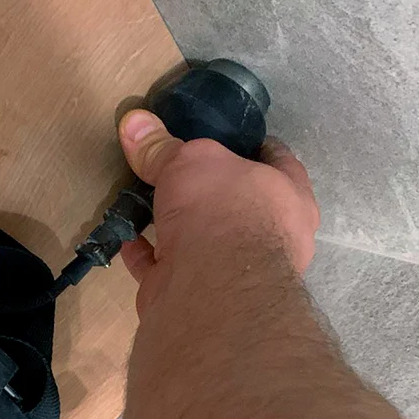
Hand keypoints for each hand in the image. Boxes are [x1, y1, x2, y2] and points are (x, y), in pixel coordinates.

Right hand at [116, 110, 319, 314]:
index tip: (223, 135)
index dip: (250, 144)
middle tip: (178, 173)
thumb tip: (133, 120)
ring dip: (175, 227)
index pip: (277, 160)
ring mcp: (234, 273)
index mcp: (289, 197)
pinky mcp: (198, 298)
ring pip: (203, 241)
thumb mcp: (190, 161)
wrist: (209, 291)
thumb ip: (163, 147)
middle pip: (237, 204)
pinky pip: (168, 270)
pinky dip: (149, 256)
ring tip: (148, 204)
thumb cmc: (221, 210)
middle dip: (208, 192)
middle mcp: (270, 237)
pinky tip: (129, 240)